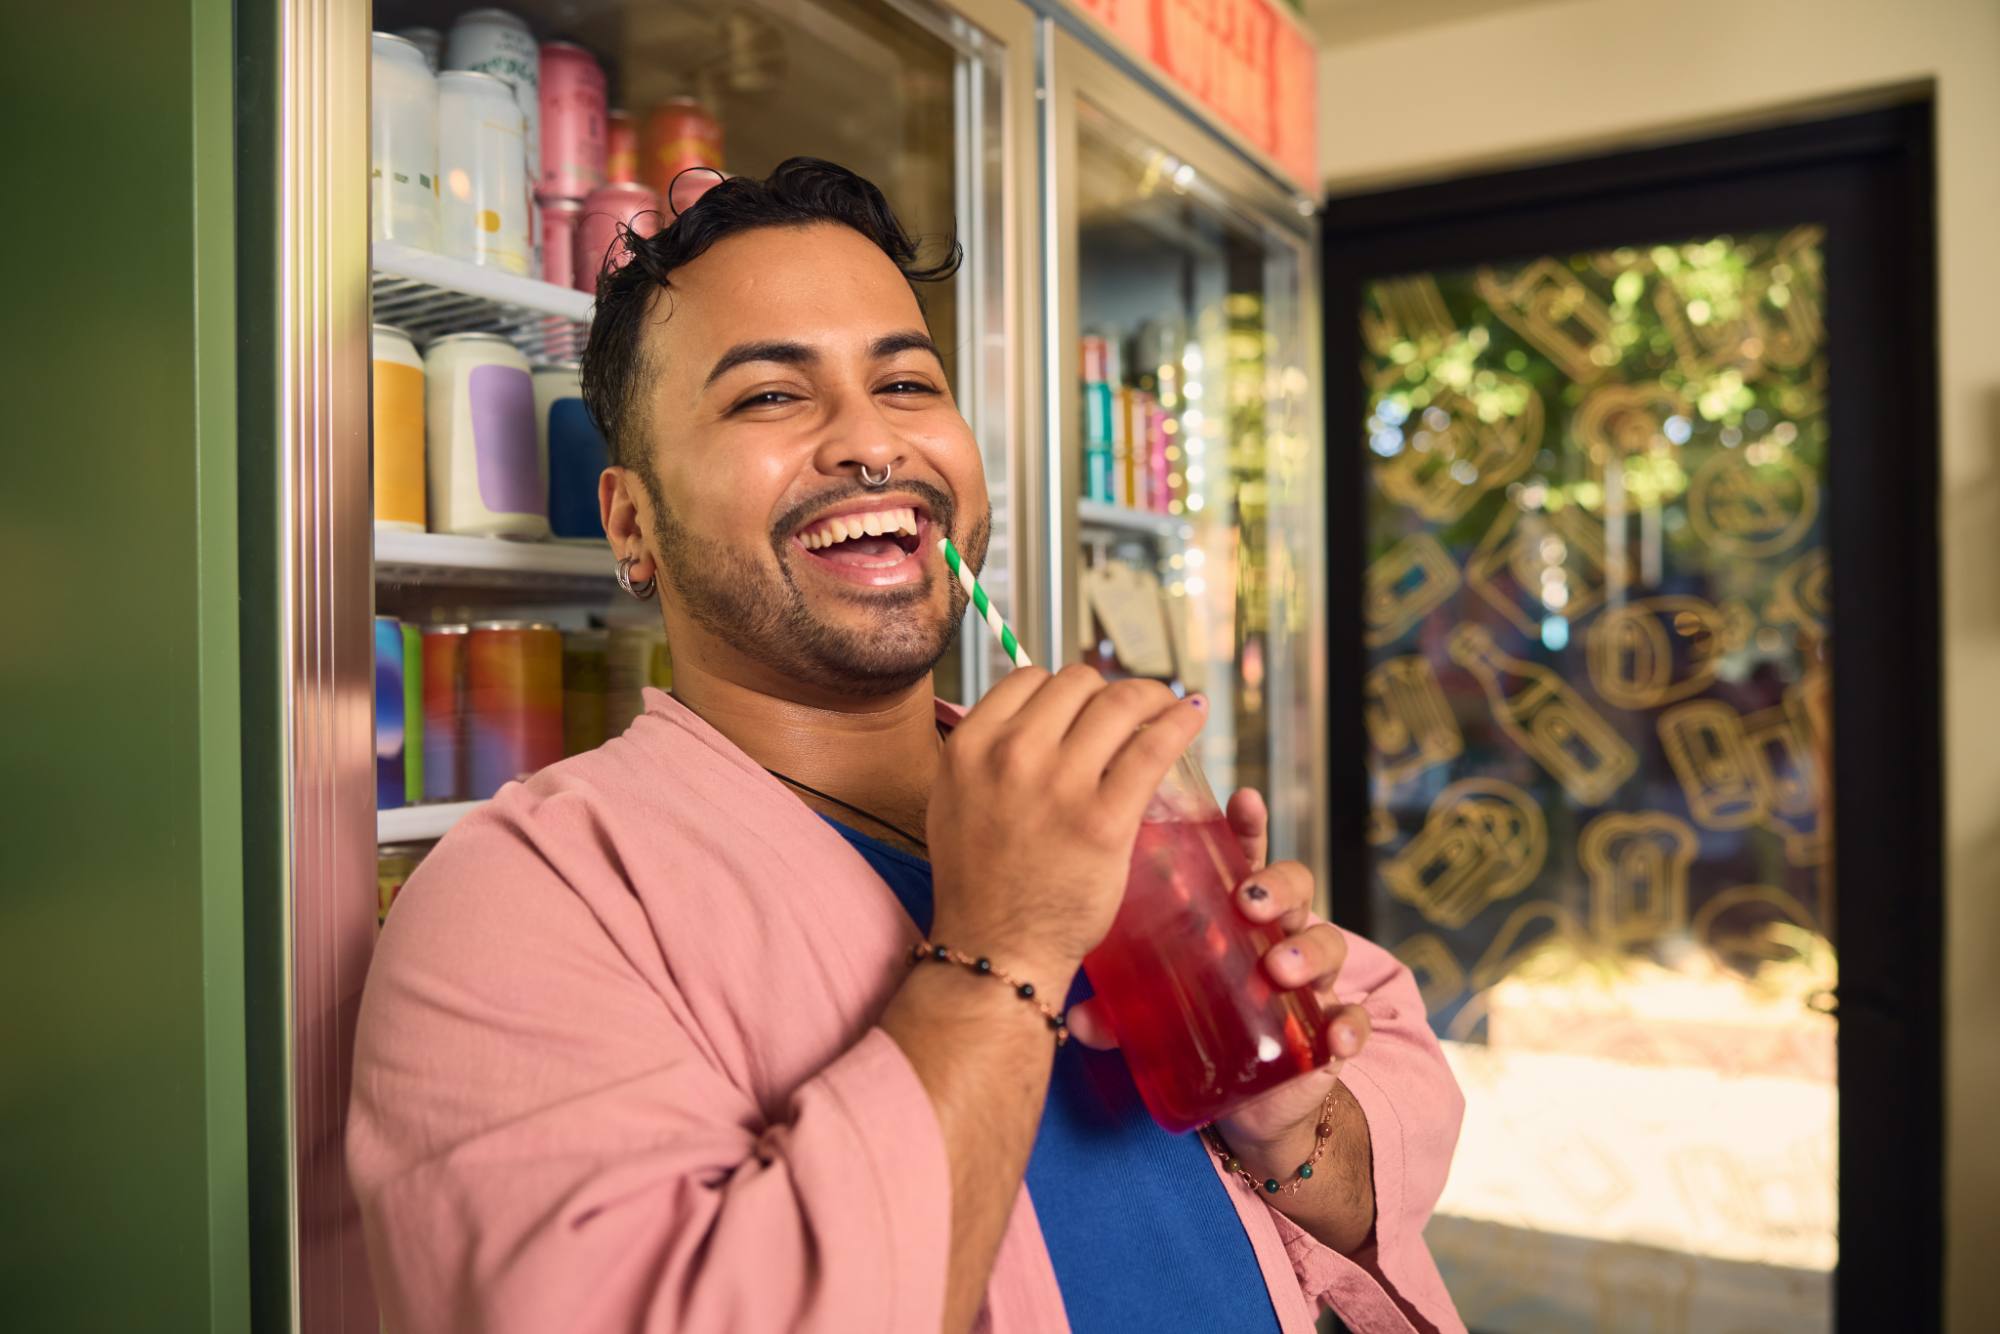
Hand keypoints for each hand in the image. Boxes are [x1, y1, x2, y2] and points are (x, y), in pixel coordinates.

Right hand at [927, 665, 1206, 984]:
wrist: (996, 949)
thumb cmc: (979, 883)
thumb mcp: (954, 800)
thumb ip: (985, 753)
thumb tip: (1029, 717)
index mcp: (970, 745)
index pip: (1028, 677)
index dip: (1063, 688)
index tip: (1084, 706)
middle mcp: (1011, 755)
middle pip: (1077, 682)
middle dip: (1108, 691)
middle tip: (1128, 711)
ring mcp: (1060, 785)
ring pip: (1119, 702)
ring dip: (1151, 695)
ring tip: (1167, 705)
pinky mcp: (1105, 819)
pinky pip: (1154, 747)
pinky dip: (1181, 720)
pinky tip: (1194, 714)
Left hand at [1066, 789, 1371, 1170]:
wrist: (1242, 1105)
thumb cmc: (1196, 1030)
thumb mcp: (1152, 1015)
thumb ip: (1118, 1013)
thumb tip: (1077, 1020)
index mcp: (1235, 916)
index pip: (1245, 856)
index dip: (1247, 825)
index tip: (1241, 799)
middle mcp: (1278, 936)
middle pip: (1294, 887)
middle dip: (1277, 887)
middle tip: (1248, 902)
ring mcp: (1310, 982)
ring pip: (1329, 942)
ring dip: (1309, 949)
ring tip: (1281, 967)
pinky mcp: (1327, 1032)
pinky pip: (1351, 1018)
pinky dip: (1350, 1023)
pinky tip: (1336, 1033)